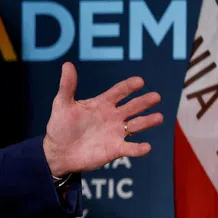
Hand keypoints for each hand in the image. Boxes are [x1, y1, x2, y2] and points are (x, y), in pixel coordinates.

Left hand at [42, 62, 163, 175]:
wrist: (58, 152)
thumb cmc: (60, 126)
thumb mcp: (62, 104)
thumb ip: (67, 86)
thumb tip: (67, 64)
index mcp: (102, 104)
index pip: (119, 92)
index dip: (129, 86)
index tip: (140, 81)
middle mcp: (112, 117)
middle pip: (132, 107)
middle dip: (144, 102)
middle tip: (156, 96)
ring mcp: (115, 133)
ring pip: (136, 125)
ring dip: (147, 121)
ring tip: (159, 117)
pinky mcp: (115, 149)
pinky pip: (130, 148)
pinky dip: (139, 148)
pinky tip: (146, 146)